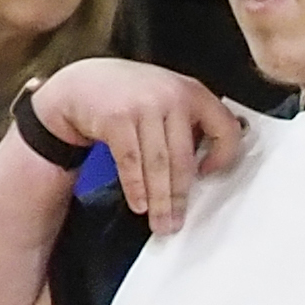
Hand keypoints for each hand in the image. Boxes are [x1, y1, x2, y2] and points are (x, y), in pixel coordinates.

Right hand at [31, 57, 242, 237]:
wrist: (79, 83)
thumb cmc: (129, 96)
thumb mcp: (166, 99)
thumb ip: (188, 125)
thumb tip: (206, 169)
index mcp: (192, 92)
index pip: (225, 128)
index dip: (224, 156)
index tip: (209, 175)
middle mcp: (171, 96)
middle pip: (183, 157)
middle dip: (180, 196)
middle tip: (177, 221)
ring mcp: (143, 105)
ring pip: (158, 164)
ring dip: (160, 200)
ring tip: (160, 221)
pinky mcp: (116, 118)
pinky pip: (131, 162)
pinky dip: (136, 188)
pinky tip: (139, 204)